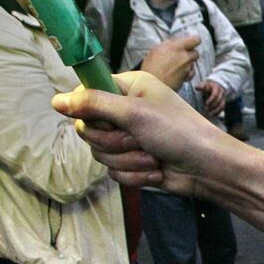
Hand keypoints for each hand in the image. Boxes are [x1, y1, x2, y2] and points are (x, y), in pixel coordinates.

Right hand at [51, 72, 225, 196]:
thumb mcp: (134, 113)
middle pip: (88, 129)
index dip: (90, 112)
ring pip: (100, 153)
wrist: (208, 168)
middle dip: (114, 142)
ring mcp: (128, 137)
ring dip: (127, 161)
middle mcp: (125, 110)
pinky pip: (114, 172)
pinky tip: (156, 172)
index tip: (105, 120)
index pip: (85, 95)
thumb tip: (55, 101)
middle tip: (138, 140)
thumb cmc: (179, 132)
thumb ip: (93, 104)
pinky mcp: (133, 162)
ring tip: (152, 159)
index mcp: (127, 88)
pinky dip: (135, 175)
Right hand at [141, 35, 199, 90]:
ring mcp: (188, 68)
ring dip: (187, 63)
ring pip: (193, 63)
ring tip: (176, 66)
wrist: (153, 84)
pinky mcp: (188, 77)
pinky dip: (187, 73)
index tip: (189, 43)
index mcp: (177, 47)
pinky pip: (191, 73)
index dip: (193, 41)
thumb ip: (169, 44)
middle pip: (196, 53)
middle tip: (180, 55)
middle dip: (190, 54)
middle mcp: (185, 57)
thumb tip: (175, 42)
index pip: (195, 40)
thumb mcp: (156, 50)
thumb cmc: (151, 67)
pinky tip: (178, 73)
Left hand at [195, 80, 226, 116]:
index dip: (211, 100)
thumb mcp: (205, 84)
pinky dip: (218, 112)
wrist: (216, 85)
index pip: (214, 95)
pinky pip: (222, 108)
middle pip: (218, 100)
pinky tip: (213, 115)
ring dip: (216, 110)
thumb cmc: (208, 85)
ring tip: (210, 114)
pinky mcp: (223, 102)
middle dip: (213, 106)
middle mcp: (221, 93)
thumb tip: (196, 87)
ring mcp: (223, 97)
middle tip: (206, 109)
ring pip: (222, 105)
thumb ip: (201, 86)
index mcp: (216, 88)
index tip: (206, 104)